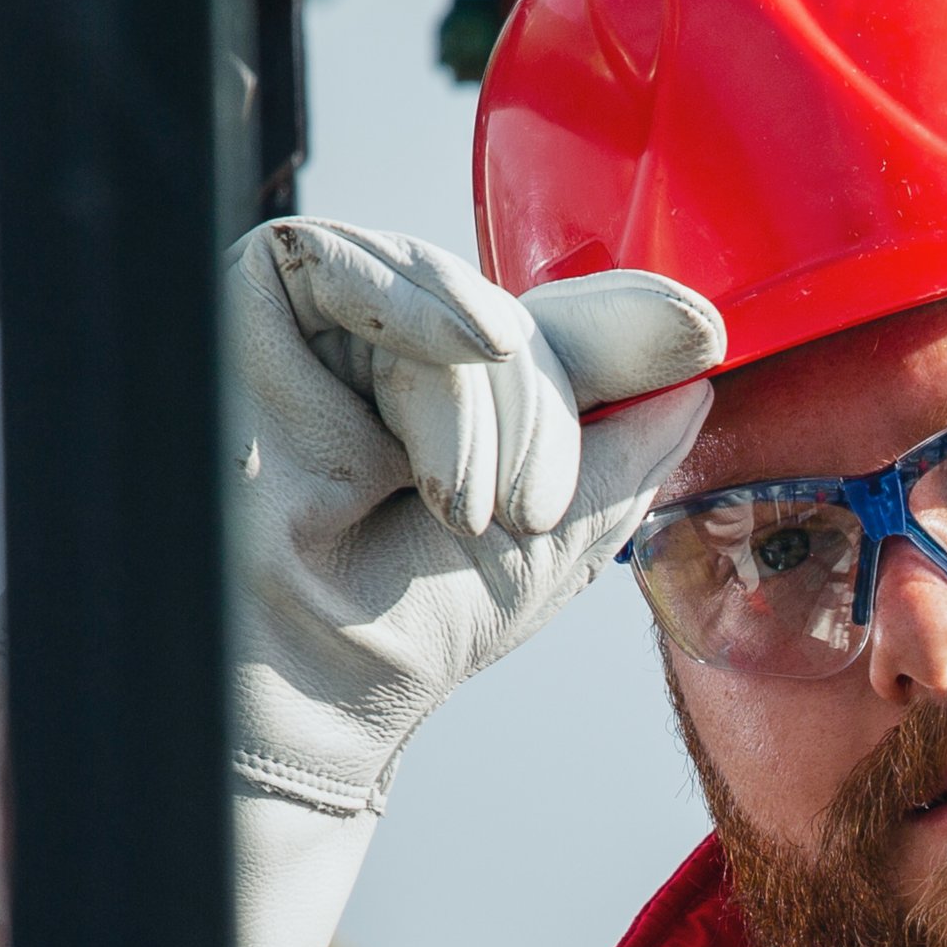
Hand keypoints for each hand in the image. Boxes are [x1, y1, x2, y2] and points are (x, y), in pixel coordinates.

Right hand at [231, 219, 719, 946]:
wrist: (305, 692)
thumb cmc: (408, 623)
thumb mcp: (557, 524)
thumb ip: (625, 427)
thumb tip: (698, 333)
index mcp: (468, 389)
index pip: (560, 324)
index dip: (627, 334)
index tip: (700, 340)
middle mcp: (394, 346)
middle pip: (506, 313)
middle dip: (544, 408)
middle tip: (530, 507)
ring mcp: (322, 323)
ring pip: (440, 296)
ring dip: (483, 398)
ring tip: (466, 504)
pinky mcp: (246, 302)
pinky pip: (335, 253)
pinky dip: (411, 298)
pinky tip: (465, 345)